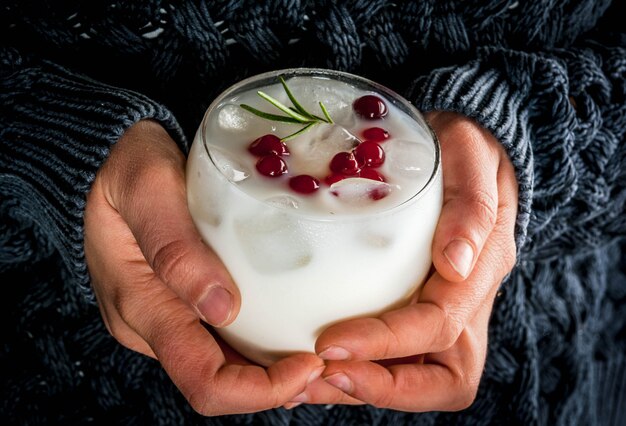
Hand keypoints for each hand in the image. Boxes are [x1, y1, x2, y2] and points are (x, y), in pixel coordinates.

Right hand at [84, 120, 323, 414]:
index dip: (261, 390)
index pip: (204, 381)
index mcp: (142, 308)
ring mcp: (171, 317)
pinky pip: (230, 341)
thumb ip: (175, 248)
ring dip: (282, 374)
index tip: (311, 363)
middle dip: (283, 387)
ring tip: (332, 356)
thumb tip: (222, 309)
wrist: (117, 158)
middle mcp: (155, 327)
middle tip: (339, 366)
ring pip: (231, 367)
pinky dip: (269, 349)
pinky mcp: (186, 304)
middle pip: (224, 383)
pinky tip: (302, 333)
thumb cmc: (129, 165)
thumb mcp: (146, 186)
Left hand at [290, 112, 517, 409]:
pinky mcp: (415, 310)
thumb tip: (456, 266)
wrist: (461, 151)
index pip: (439, 327)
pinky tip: (311, 361)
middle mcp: (465, 307)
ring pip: (414, 377)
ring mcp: (442, 315)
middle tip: (316, 375)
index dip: (387, 343)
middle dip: (378, 385)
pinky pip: (393, 357)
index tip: (331, 343)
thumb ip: (472, 207)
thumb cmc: (464, 151)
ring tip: (304, 380)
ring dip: (361, 387)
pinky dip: (356, 369)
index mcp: (480, 274)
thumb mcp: (471, 158)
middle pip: (437, 379)